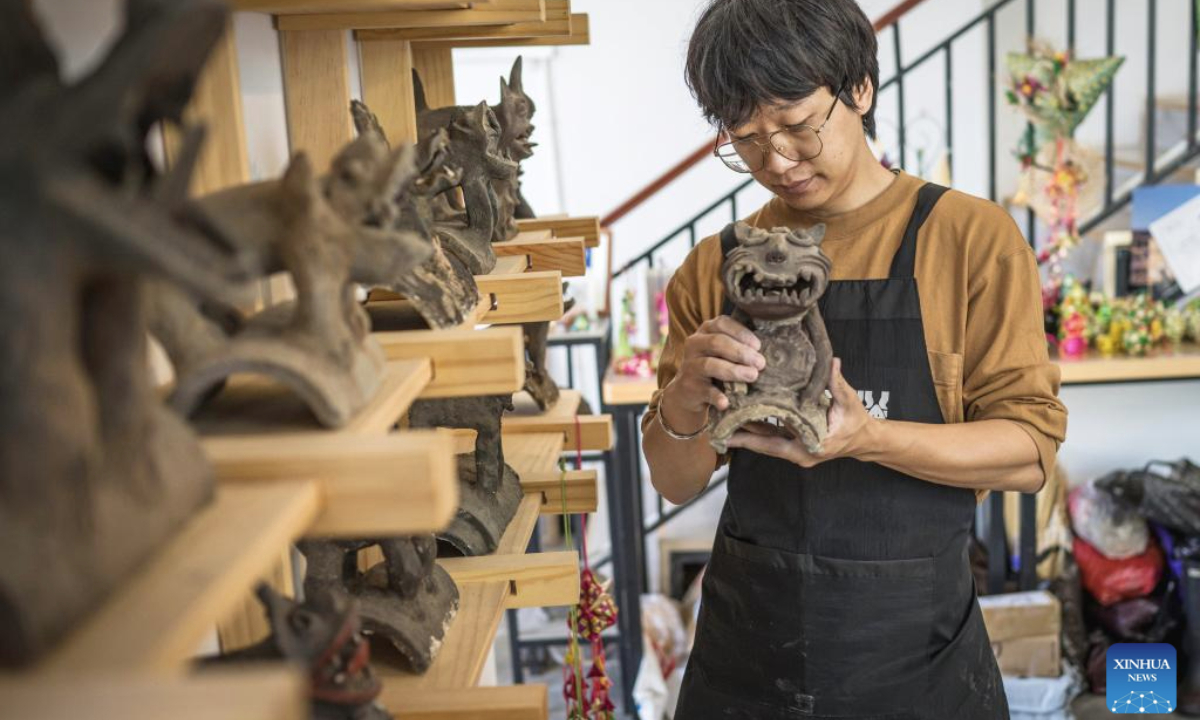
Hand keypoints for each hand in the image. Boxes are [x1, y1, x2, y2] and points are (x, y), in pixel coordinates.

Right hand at [660, 315, 765, 429]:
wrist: (689, 392)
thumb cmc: (715, 365)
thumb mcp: (722, 350)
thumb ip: (739, 343)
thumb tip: (772, 344)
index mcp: (705, 331)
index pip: (721, 323)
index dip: (741, 333)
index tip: (758, 346)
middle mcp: (694, 345)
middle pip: (717, 342)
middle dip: (741, 352)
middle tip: (761, 363)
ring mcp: (690, 366)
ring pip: (710, 365)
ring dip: (733, 371)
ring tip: (752, 376)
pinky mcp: (690, 387)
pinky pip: (705, 391)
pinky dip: (716, 397)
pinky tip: (726, 402)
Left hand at [726, 358, 876, 466]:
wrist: (866, 440)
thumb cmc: (857, 421)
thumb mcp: (849, 402)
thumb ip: (837, 383)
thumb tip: (832, 362)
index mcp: (810, 444)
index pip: (774, 443)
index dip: (752, 438)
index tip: (730, 432)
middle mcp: (800, 453)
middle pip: (764, 445)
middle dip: (741, 437)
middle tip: (716, 427)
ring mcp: (797, 451)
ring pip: (766, 443)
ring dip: (746, 433)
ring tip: (722, 422)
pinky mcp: (795, 446)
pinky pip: (772, 439)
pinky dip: (758, 430)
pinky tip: (742, 419)